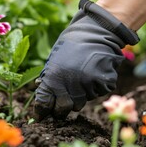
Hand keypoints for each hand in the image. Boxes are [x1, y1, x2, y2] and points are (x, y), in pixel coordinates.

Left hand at [34, 0, 139, 119]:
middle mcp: (69, 83)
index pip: (43, 103)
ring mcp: (88, 85)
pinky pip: (97, 94)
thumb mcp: (54, 59)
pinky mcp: (104, 84)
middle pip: (62, 110)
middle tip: (62, 107)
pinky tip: (94, 74)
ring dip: (79, 97)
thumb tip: (42, 96)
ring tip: (81, 79)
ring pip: (80, 103)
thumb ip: (48, 78)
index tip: (41, 116)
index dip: (41, 112)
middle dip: (60, 111)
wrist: (96, 31)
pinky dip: (95, 88)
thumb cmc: (71, 44)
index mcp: (53, 77)